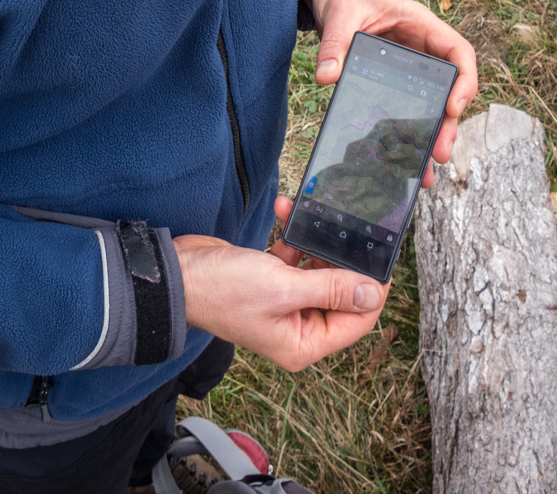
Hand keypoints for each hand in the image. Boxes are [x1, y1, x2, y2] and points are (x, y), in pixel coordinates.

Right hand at [173, 198, 386, 371]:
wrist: (178, 273)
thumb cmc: (223, 290)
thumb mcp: (284, 288)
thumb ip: (331, 290)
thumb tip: (372, 294)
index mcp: (303, 343)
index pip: (356, 321)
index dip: (370, 291)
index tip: (378, 258)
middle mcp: (296, 327)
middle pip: (340, 295)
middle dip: (339, 260)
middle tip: (347, 229)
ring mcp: (283, 303)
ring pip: (317, 273)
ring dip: (314, 243)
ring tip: (309, 216)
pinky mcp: (270, 281)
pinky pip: (294, 259)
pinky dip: (293, 238)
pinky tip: (286, 214)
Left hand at [301, 0, 476, 178]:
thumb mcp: (339, 13)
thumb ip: (334, 43)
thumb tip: (326, 76)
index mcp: (421, 25)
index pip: (458, 52)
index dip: (464, 80)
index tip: (453, 107)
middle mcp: (422, 48)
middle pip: (449, 87)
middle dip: (448, 122)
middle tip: (440, 152)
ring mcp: (410, 66)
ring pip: (432, 102)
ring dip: (432, 134)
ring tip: (427, 168)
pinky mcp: (394, 79)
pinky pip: (409, 105)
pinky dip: (409, 131)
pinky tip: (404, 157)